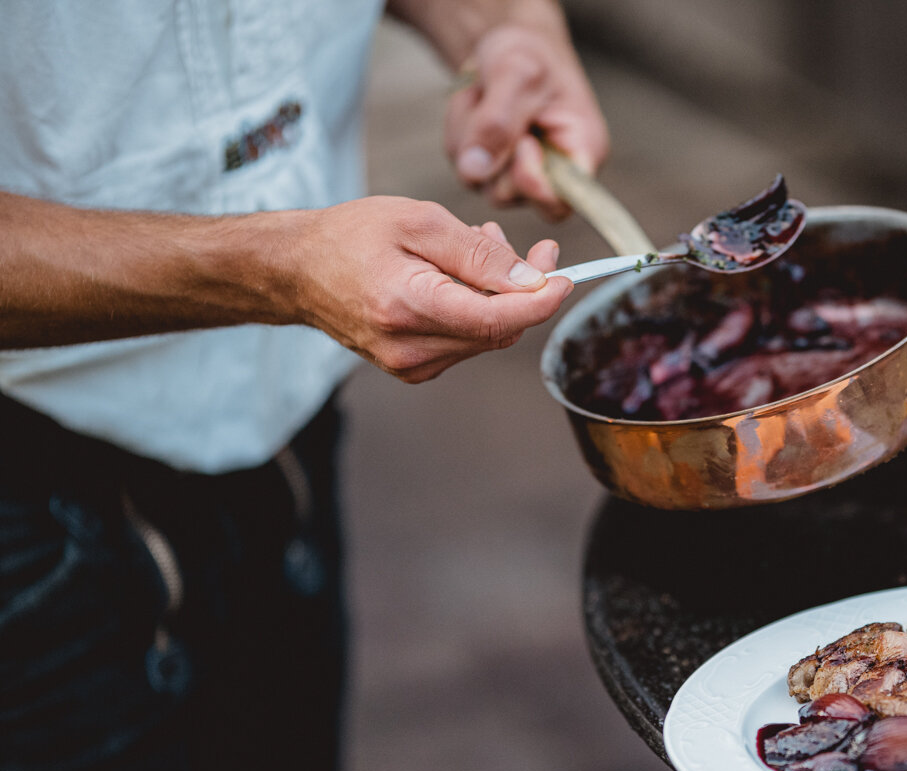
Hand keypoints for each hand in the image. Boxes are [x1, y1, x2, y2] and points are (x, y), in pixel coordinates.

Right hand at [290, 196, 571, 382]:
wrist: (296, 270)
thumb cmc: (350, 236)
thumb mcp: (418, 222)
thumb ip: (479, 253)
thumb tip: (533, 279)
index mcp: (408, 307)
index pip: (498, 319)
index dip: (542, 301)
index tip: (566, 277)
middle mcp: (410, 348)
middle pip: (499, 330)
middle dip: (527, 290)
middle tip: (534, 247)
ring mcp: (411, 365)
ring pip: (487, 336)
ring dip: (500, 295)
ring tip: (482, 247)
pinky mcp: (414, 369)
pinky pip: (467, 341)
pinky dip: (478, 308)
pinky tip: (462, 276)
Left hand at [443, 2, 608, 218]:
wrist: (512, 44)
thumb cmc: (530, 54)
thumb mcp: (517, 73)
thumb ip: (498, 121)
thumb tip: (475, 170)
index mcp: (582, 154)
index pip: (560, 204)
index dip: (532, 185)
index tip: (523, 142)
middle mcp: (553, 175)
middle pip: (508, 195)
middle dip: (492, 146)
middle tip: (500, 100)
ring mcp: (518, 177)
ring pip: (477, 180)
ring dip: (470, 133)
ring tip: (488, 95)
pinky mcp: (492, 170)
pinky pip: (462, 165)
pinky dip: (461, 131)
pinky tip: (479, 105)